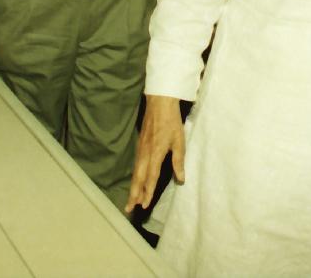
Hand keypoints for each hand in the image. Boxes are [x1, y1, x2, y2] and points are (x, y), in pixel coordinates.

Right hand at [125, 95, 184, 214]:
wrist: (159, 103)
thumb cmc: (171, 122)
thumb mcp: (179, 141)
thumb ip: (178, 161)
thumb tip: (180, 179)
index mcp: (155, 153)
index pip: (151, 177)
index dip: (148, 192)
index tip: (145, 204)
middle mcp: (145, 153)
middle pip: (138, 178)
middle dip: (134, 194)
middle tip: (129, 209)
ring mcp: (140, 149)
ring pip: (135, 172)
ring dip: (133, 187)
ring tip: (131, 200)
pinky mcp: (140, 145)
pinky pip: (136, 165)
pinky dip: (134, 177)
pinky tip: (136, 181)